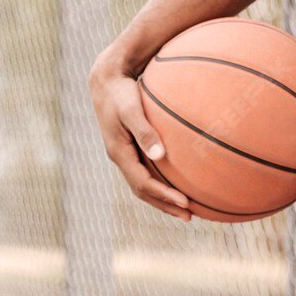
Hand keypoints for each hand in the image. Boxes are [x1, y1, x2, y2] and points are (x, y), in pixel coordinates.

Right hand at [88, 50, 193, 220]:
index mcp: (119, 153)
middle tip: (189, 216)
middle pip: (143, 191)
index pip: (143, 184)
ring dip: (163, 197)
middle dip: (165, 205)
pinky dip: (160, 181)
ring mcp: (124, 153)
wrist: (106, 79)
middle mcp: (120, 157)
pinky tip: (177, 179)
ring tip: (185, 207)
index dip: (164, 197)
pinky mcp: (129, 146)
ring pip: (143, 184)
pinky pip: (145, 171)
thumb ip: (145, 132)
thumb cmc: (121, 91)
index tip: (185, 204)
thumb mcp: (131, 110)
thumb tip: (160, 156)